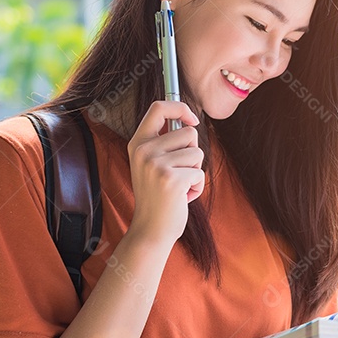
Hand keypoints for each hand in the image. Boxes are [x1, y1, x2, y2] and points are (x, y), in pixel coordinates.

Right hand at [127, 100, 203, 244]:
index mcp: (138, 143)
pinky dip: (197, 186)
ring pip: (197, 153)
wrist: (151, 230)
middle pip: (188, 132)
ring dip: (195, 171)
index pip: (159, 108)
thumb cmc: (158, 196)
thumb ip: (164, 142)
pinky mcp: (171, 179)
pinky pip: (200, 173)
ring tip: (179, 186)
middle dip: (192, 152)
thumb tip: (189, 120)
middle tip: (178, 173)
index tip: (193, 119)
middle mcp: (144, 151)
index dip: (180, 107)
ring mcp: (156, 165)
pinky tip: (183, 197)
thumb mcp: (152, 164)